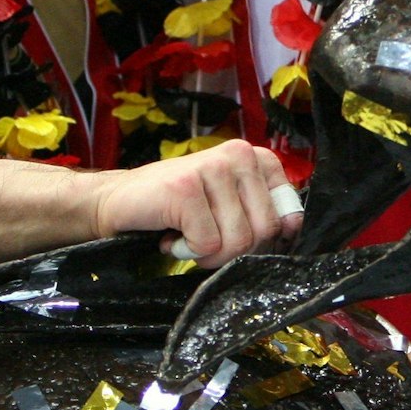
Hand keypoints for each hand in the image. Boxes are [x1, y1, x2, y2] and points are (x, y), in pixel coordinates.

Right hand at [91, 140, 300, 266]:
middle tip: (205, 240)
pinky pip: (207, 244)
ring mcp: (211, 167)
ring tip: (186, 235)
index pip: (288, 215)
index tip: (233, 233)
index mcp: (256, 158)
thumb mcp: (229, 206)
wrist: (118, 203)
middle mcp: (238, 154)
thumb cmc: (177, 209)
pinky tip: (171, 235)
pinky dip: (186, 251)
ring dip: (209, 254)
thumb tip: (292, 229)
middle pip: (265, 231)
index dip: (263, 239)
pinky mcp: (185, 188)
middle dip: (234, 251)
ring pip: (237, 241)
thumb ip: (263, 213)